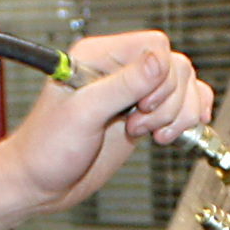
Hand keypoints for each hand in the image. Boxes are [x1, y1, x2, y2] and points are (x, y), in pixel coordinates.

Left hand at [1, 30, 214, 210]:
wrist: (40, 183)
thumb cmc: (46, 149)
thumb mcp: (83, 113)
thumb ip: (122, 85)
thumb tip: (158, 62)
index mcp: (98, 57)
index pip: (154, 46)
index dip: (158, 78)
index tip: (140, 105)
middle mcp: (118, 71)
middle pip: (175, 68)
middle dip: (167, 102)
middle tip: (138, 125)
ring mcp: (132, 94)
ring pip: (183, 86)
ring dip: (177, 114)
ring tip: (150, 134)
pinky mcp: (142, 115)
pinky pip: (183, 103)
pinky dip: (189, 116)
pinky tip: (179, 130)